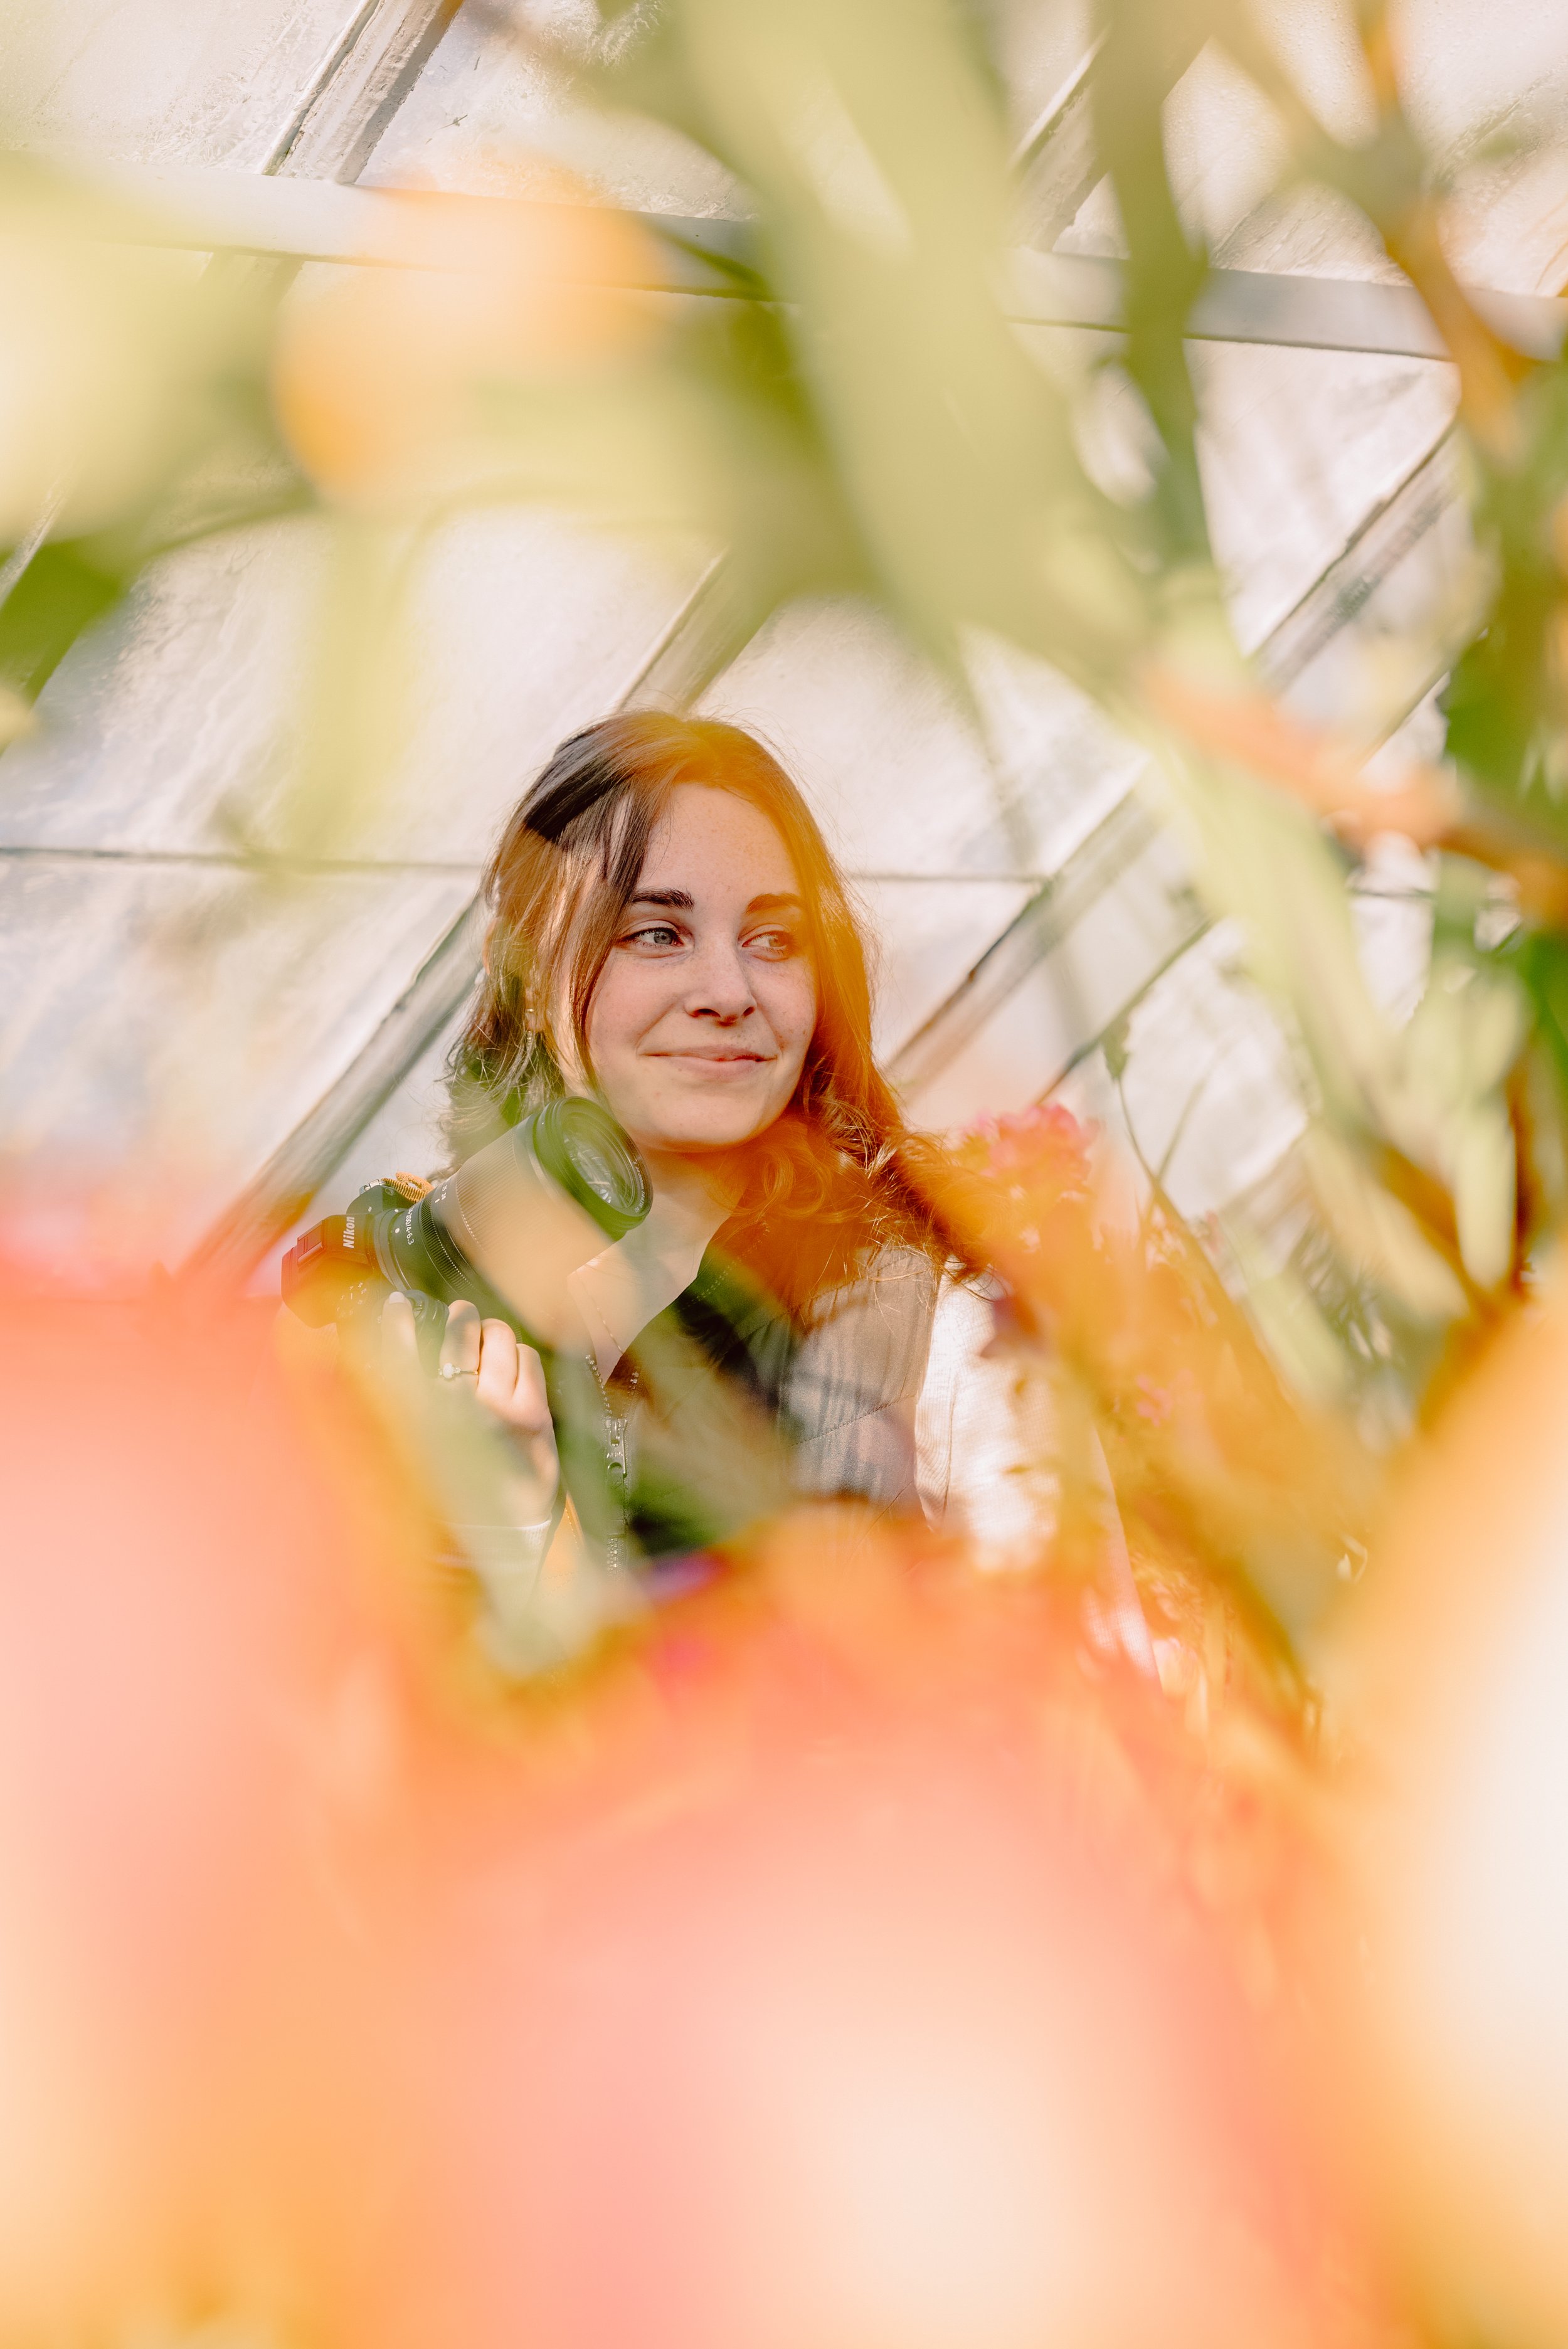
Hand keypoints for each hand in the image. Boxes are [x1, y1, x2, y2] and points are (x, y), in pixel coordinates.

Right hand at [381, 1294, 559, 1532]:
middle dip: (459, 1318)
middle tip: (460, 1318)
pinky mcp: (535, 1414)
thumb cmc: (453, 1500)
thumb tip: (402, 1365)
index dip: (397, 1322)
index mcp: (416, 1420)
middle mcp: (457, 1408)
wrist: (501, 1539)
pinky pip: (529, 1358)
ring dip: (492, 1334)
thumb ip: (406, 1410)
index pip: (400, 1352)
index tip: (398, 1304)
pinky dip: (521, 1357)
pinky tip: (514, 1371)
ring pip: (499, 1337)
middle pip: (458, 1331)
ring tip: (488, 1344)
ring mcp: (500, 1408)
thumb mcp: (415, 1456)